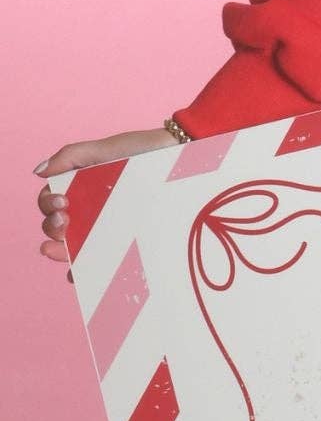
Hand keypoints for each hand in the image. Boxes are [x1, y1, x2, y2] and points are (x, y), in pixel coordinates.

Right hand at [35, 127, 184, 276]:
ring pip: (74, 246)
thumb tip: (38, 173)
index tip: (60, 203)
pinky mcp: (126, 237)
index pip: (51, 203)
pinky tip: (77, 272)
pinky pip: (100, 259)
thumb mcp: (108, 148)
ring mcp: (108, 224)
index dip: (47, 206)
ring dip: (60, 252)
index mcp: (82, 187)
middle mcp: (91, 208)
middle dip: (51, 229)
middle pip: (57, 227)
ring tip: (62, 249)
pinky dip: (84, 269)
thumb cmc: (145, 148)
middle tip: (63, 223)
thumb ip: (72, 156)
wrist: (184, 153)